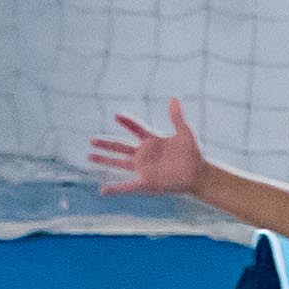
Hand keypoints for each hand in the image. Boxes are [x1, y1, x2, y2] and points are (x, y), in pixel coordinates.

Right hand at [90, 101, 205, 196]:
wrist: (198, 174)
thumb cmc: (192, 153)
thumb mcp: (184, 132)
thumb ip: (176, 117)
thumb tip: (174, 98)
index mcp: (152, 141)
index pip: (136, 129)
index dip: (127, 122)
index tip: (116, 115)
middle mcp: (144, 154)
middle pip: (121, 147)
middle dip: (107, 144)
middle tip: (92, 140)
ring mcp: (143, 168)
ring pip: (119, 163)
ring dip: (105, 160)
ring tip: (89, 156)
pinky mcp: (146, 182)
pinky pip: (127, 186)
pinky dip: (115, 188)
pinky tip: (103, 190)